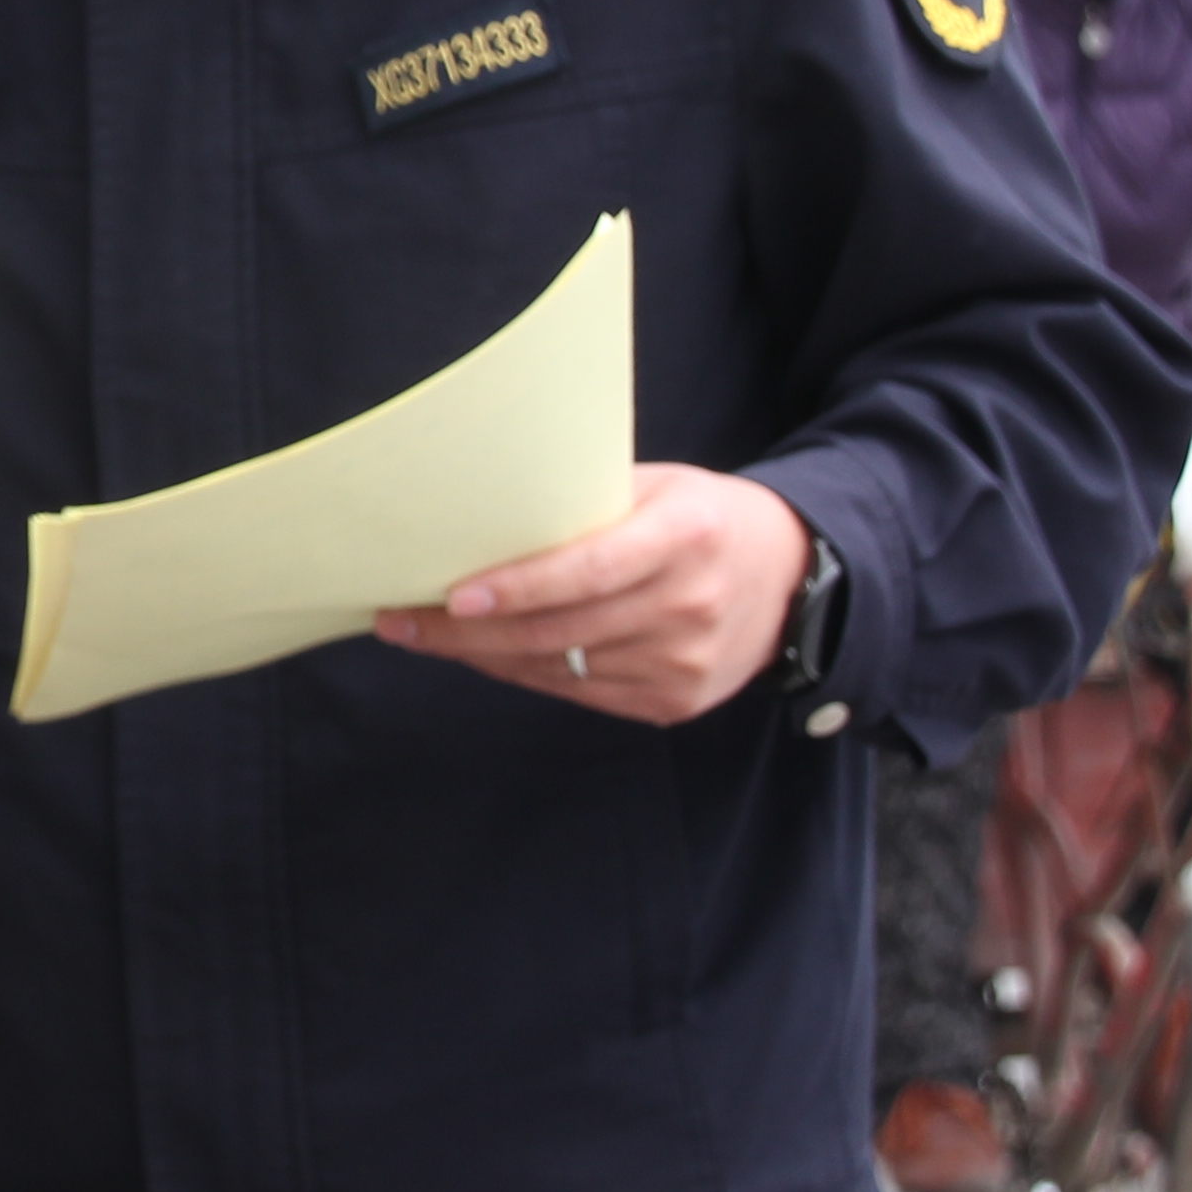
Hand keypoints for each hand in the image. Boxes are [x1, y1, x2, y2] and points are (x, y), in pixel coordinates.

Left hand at [371, 466, 813, 727]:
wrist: (790, 575)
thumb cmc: (698, 517)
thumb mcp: (656, 489)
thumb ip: (584, 509)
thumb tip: (477, 523)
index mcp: (685, 536)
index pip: (588, 569)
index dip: (517, 588)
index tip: (451, 597)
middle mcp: (689, 604)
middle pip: (558, 631)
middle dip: (466, 632)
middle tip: (401, 620)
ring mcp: (685, 663)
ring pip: (559, 669)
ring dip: (485, 656)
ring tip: (427, 634)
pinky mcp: (676, 702)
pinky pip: (580, 694)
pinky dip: (527, 674)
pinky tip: (488, 654)